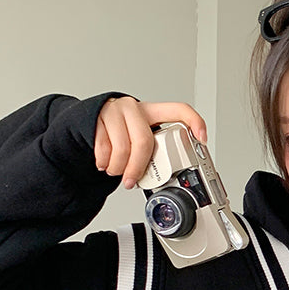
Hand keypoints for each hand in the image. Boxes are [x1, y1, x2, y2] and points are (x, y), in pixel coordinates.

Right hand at [94, 98, 208, 190]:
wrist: (86, 120)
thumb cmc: (120, 131)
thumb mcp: (138, 134)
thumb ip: (152, 147)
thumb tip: (166, 175)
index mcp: (152, 111)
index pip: (179, 110)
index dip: (194, 122)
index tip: (202, 138)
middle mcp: (134, 108)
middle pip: (144, 142)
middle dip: (138, 168)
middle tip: (133, 180)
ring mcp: (115, 111)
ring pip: (122, 149)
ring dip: (119, 169)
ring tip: (118, 172)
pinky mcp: (97, 118)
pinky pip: (103, 148)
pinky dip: (104, 163)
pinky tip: (105, 164)